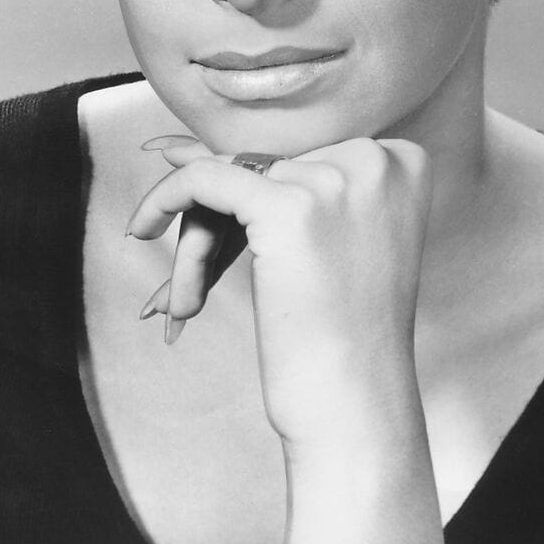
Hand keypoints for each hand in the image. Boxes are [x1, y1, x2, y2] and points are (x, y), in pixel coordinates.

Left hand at [126, 136, 432, 445]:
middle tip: (198, 276)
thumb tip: (174, 143)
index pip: (304, 153)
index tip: (226, 222)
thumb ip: (274, 181)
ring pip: (232, 177)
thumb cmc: (343, 330)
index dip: (259, 190)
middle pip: (268, 164)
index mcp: (403, 161)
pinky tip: (140, 227)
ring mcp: (333, 180)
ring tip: (183, 300)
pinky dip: (165, 198)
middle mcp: (375, 160)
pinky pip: (204, 179)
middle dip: (225, 220)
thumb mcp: (327, 238)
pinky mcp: (288, 206)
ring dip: (199, 239)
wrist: (354, 401)